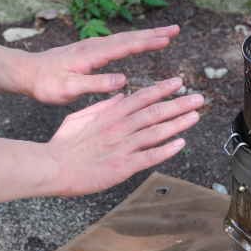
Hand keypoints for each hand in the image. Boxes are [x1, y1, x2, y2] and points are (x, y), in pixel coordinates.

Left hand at [22, 25, 179, 104]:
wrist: (26, 73)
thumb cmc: (46, 84)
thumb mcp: (69, 89)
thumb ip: (95, 84)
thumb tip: (123, 80)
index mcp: (92, 54)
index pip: (125, 46)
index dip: (147, 42)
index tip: (167, 39)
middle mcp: (95, 45)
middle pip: (130, 37)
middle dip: (154, 32)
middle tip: (176, 29)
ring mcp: (94, 46)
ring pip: (125, 38)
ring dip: (147, 34)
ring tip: (166, 33)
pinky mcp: (91, 50)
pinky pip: (119, 42)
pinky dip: (134, 40)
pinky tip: (141, 41)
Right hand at [47, 77, 203, 197]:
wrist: (52, 167)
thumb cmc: (63, 144)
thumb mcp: (80, 117)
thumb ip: (103, 106)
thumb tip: (121, 96)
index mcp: (111, 115)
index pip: (141, 97)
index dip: (162, 89)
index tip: (178, 82)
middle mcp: (120, 128)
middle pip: (155, 112)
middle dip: (179, 103)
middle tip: (198, 98)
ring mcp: (123, 147)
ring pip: (156, 132)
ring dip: (178, 123)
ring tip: (195, 116)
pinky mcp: (123, 167)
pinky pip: (150, 157)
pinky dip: (167, 149)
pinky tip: (181, 143)